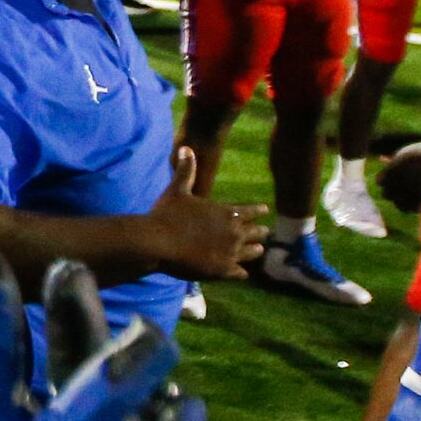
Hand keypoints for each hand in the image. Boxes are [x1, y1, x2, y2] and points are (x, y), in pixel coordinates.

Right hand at [143, 147, 267, 278]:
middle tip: (263, 233)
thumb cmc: (167, 215)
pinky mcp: (223, 271)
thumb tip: (186, 147)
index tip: (264, 211)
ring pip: (253, 253)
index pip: (253, 211)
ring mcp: (231, 253)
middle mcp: (235, 233)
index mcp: (229, 213)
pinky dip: (241, 271)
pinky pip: (241, 273)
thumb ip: (186, 171)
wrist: (157, 242)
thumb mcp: (177, 190)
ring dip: (253, 251)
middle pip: (258, 233)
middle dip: (259, 232)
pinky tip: (241, 272)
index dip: (258, 211)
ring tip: (256, 251)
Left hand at [382, 135, 420, 212]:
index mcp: (391, 169)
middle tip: (401, 192)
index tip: (392, 183)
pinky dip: (415, 209)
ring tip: (409, 200)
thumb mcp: (405, 153)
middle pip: (386, 194)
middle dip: (392, 193)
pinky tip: (419, 205)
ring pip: (398, 204)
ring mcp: (409, 189)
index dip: (386, 183)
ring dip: (402, 203)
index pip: (380, 182)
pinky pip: (413, 208)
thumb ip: (393, 160)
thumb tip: (382, 159)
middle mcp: (397, 180)